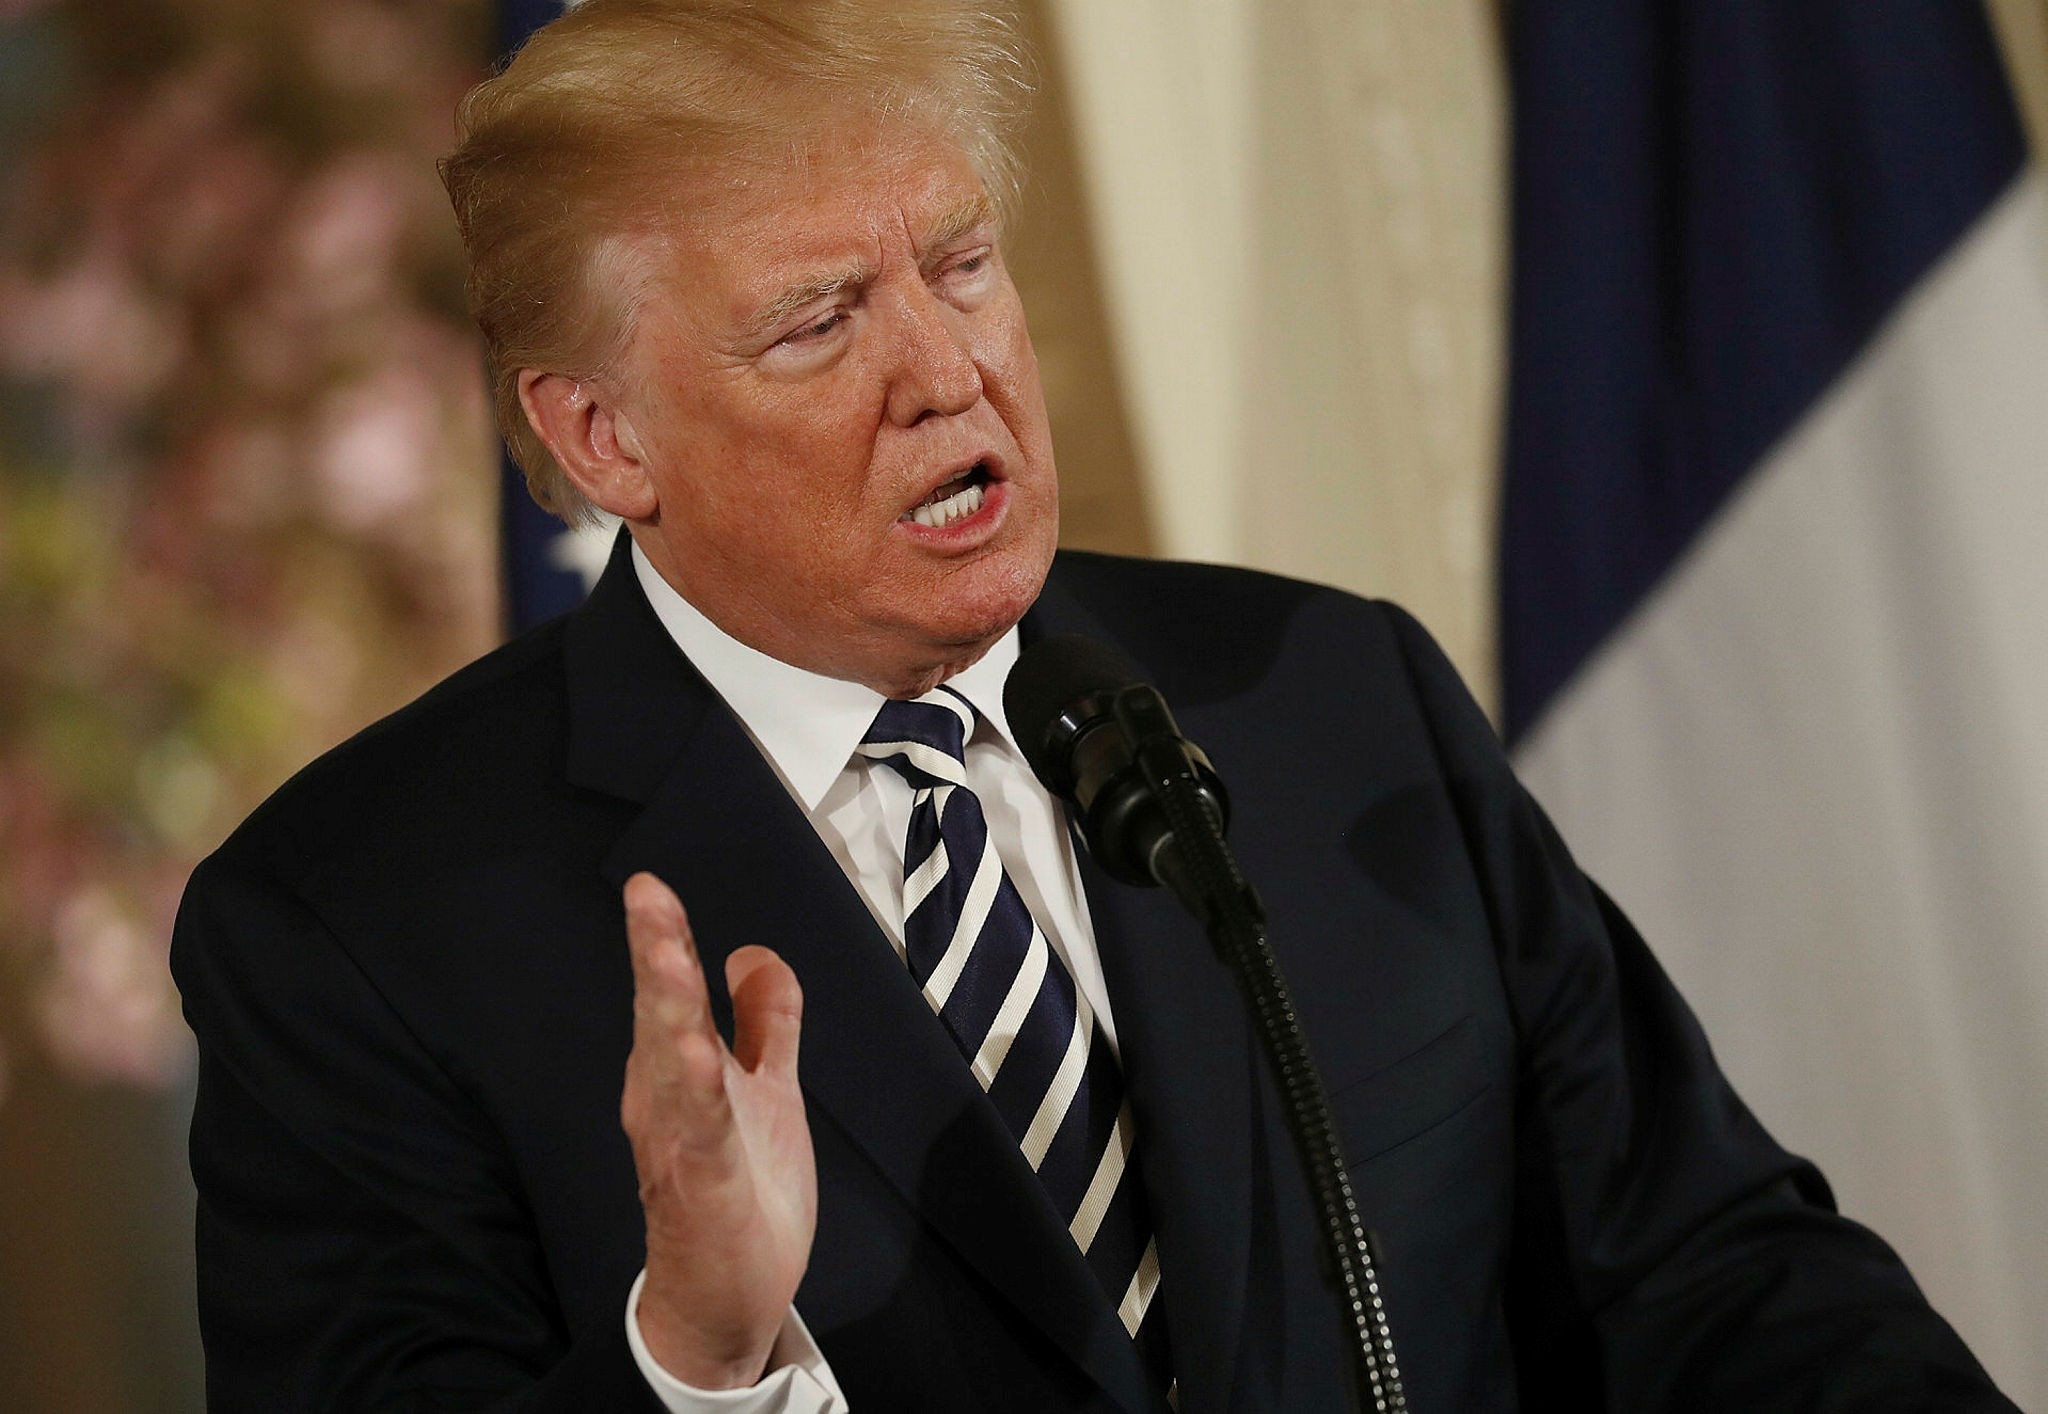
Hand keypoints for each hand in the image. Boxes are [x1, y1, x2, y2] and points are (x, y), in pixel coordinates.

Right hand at [620, 871, 815, 1388]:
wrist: (727, 1297)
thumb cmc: (742, 1192)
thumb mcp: (768, 1088)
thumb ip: (767, 1021)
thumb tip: (755, 953)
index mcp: (679, 1069)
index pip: (671, 990)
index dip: (662, 937)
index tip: (651, 885)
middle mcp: (668, 1098)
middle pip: (661, 1013)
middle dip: (656, 953)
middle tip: (647, 894)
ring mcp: (683, 1139)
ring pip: (672, 1063)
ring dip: (670, 1008)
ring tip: (668, 954)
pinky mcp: (706, 1183)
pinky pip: (702, 1131)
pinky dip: (698, 1092)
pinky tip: (698, 1055)